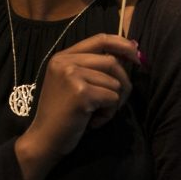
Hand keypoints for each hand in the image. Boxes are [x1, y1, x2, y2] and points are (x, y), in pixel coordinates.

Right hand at [15, 33, 139, 179]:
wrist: (44, 141)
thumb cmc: (64, 114)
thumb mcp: (75, 82)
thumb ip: (96, 65)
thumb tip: (134, 49)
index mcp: (63, 57)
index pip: (100, 39)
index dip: (122, 44)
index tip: (137, 54)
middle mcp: (66, 62)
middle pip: (112, 62)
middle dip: (122, 82)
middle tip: (116, 102)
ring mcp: (72, 76)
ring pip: (115, 81)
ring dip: (113, 102)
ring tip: (96, 113)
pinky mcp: (81, 93)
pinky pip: (112, 98)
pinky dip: (109, 113)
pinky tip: (92, 121)